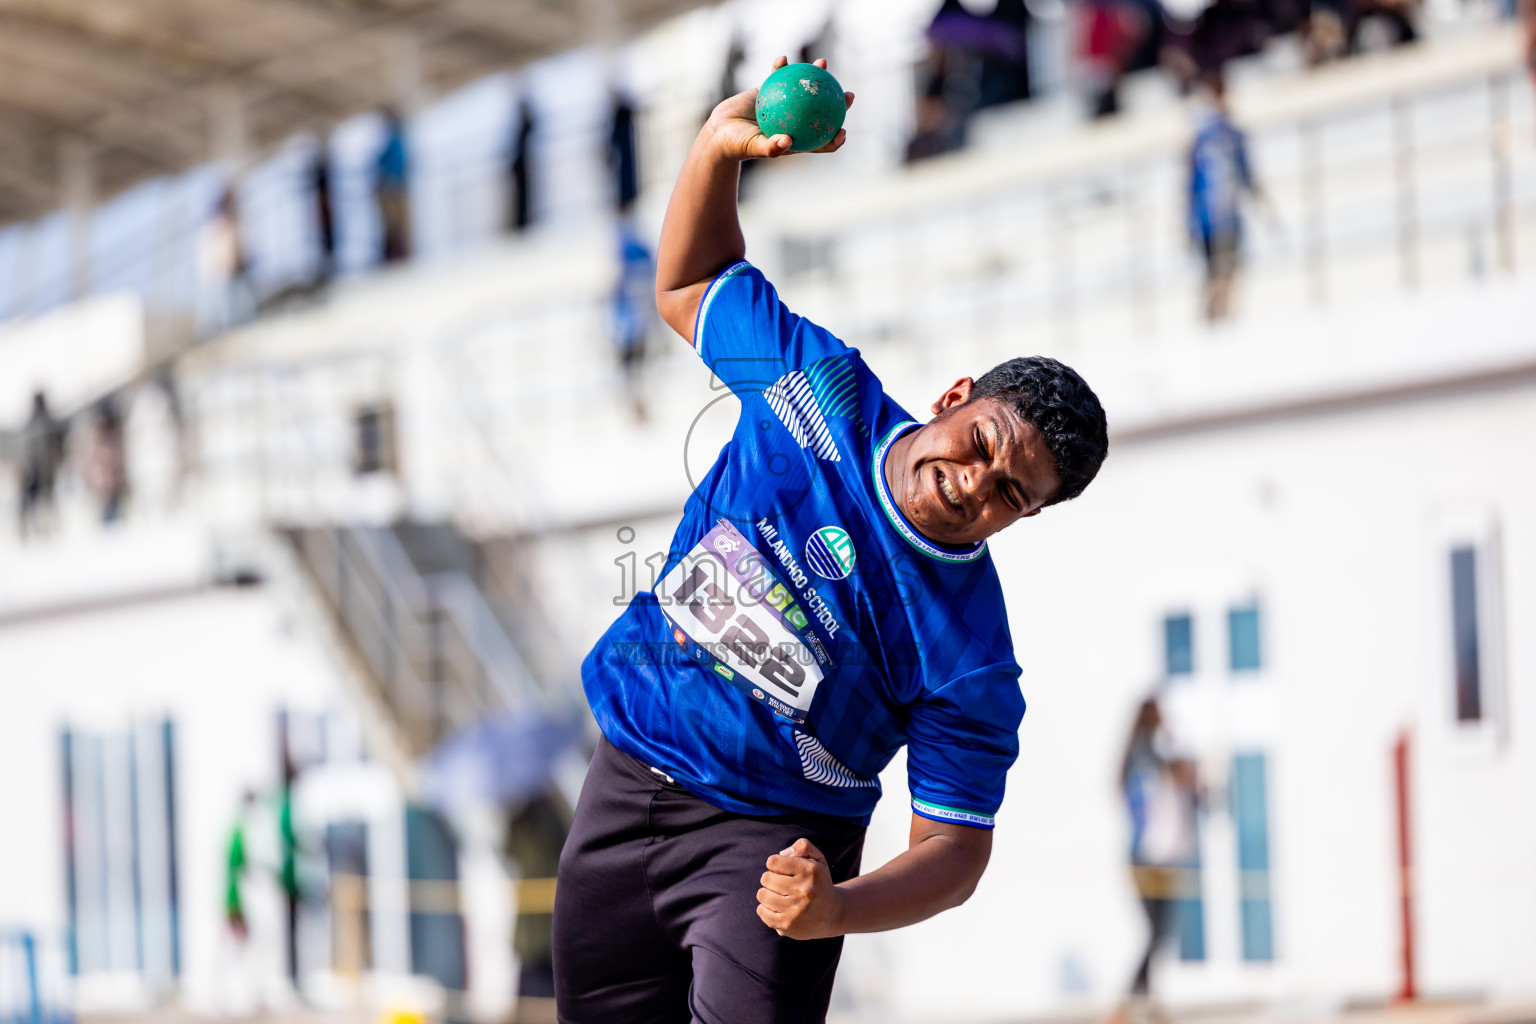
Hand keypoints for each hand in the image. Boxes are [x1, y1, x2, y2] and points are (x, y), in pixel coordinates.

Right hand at [705, 57, 852, 161]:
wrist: (719, 132)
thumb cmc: (737, 145)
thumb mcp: (753, 147)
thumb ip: (771, 148)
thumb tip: (788, 142)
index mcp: (795, 139)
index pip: (820, 141)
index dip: (835, 138)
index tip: (843, 131)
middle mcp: (793, 122)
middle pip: (821, 113)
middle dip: (838, 103)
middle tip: (848, 95)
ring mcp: (783, 105)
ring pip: (804, 90)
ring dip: (815, 76)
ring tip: (822, 62)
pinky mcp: (769, 92)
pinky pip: (778, 77)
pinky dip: (780, 68)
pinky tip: (783, 59)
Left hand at [757, 837, 844, 939]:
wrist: (833, 915)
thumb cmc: (819, 882)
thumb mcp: (818, 859)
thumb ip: (802, 846)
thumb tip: (782, 854)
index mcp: (810, 871)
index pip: (773, 862)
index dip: (775, 864)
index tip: (783, 870)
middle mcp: (804, 891)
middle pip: (766, 878)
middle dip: (771, 878)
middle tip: (781, 883)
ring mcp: (795, 910)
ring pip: (762, 895)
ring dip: (767, 893)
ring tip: (778, 895)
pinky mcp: (788, 926)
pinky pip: (762, 912)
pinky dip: (764, 908)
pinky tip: (776, 907)